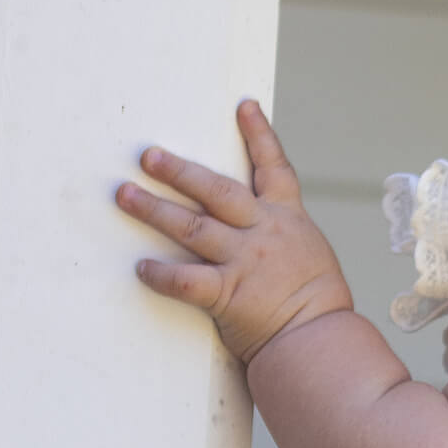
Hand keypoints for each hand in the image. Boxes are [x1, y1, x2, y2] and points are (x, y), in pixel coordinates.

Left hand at [116, 99, 353, 363]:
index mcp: (288, 220)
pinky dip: (161, 274)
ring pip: (193, 227)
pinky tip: (141, 267)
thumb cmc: (318, 306)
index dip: (260, 135)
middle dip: (180, 171)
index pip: (275, 168)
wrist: (321, 340)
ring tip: (125, 194)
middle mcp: (264, 233)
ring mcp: (245, 262)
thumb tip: (259, 229)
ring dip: (155, 209)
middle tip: (149, 156)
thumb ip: (282, 238)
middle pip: (217, 191)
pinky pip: (187, 280)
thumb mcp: (311, 257)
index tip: (243, 106)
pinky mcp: (229, 294)